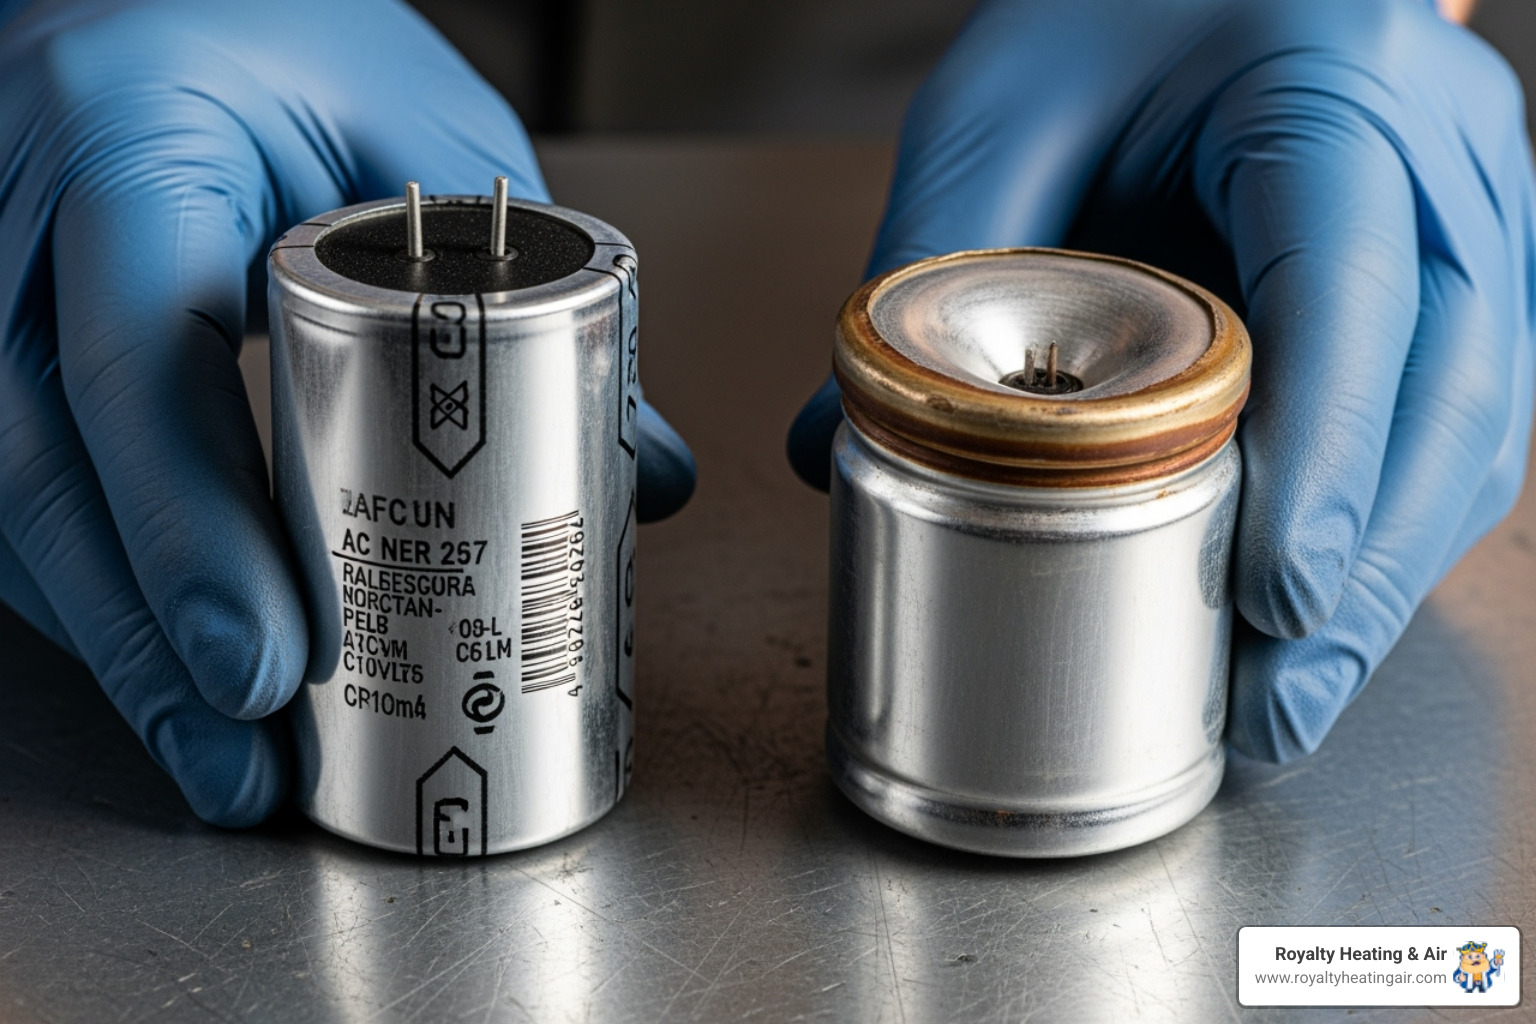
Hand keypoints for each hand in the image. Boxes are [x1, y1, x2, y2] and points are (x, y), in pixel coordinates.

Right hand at [0, 0, 694, 826]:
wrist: (143, 4)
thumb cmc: (276, 37)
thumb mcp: (423, 128)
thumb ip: (525, 292)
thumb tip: (643, 469)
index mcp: (130, 136)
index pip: (137, 351)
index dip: (197, 525)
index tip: (270, 656)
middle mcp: (17, 211)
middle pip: (45, 464)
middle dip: (151, 634)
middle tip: (247, 747)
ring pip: (9, 500)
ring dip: (116, 644)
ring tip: (219, 751)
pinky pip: (6, 489)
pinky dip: (85, 593)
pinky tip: (160, 665)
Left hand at [788, 0, 1534, 760]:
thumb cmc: (1114, 8)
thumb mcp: (996, 110)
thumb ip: (923, 272)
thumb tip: (829, 453)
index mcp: (1332, 84)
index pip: (1354, 284)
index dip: (1327, 453)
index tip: (1272, 595)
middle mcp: (1443, 157)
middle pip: (1454, 391)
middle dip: (1363, 571)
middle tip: (1270, 701)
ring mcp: (1476, 221)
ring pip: (1479, 429)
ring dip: (1385, 580)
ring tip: (1282, 696)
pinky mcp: (1461, 281)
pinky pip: (1461, 427)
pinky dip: (1386, 537)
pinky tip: (1311, 617)